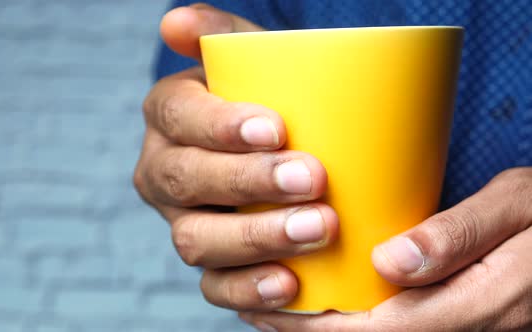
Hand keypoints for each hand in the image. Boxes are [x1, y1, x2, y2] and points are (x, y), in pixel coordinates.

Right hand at [134, 3, 338, 310]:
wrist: (273, 153)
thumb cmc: (266, 101)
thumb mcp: (251, 62)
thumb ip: (221, 34)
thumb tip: (174, 22)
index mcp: (169, 117)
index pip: (177, 116)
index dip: (219, 125)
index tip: (275, 128)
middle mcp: (164, 173)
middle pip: (185, 181)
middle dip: (246, 181)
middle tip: (311, 177)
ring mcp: (183, 223)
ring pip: (196, 240)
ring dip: (255, 237)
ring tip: (317, 229)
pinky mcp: (208, 265)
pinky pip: (214, 287)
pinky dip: (249, 289)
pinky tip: (291, 284)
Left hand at [239, 168, 531, 330]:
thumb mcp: (519, 206)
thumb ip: (460, 235)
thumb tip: (391, 262)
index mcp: (481, 301)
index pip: (385, 330)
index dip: (324, 328)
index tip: (275, 308)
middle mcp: (468, 325)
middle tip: (259, 309)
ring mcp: (465, 325)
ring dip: (329, 331)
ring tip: (278, 309)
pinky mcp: (458, 315)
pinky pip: (400, 327)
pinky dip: (356, 321)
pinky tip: (330, 302)